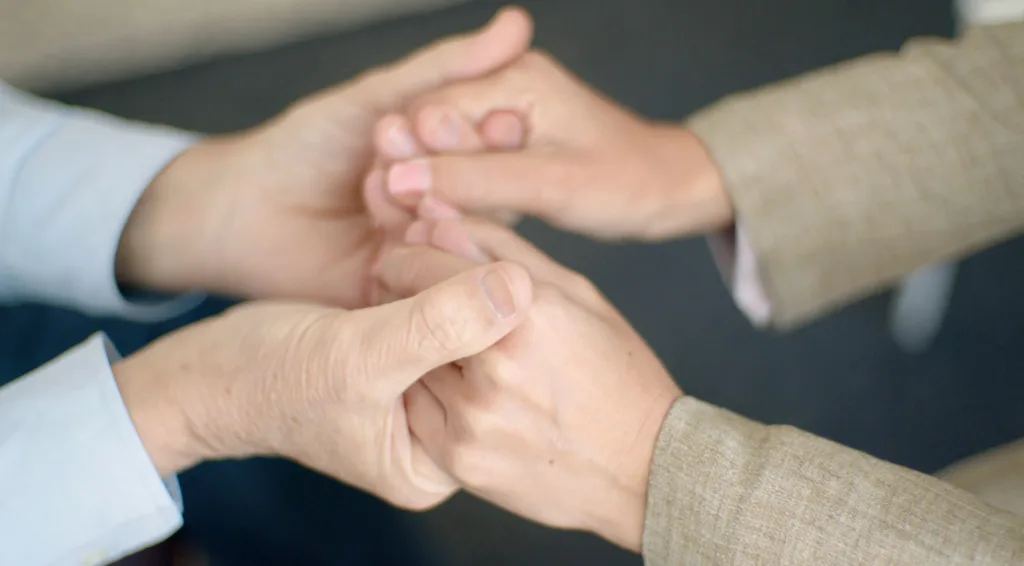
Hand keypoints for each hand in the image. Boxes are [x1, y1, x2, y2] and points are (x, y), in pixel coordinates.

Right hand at [112, 260, 531, 509]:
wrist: (212, 367)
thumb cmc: (271, 379)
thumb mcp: (359, 355)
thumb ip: (438, 326)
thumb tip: (520, 290)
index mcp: (442, 458)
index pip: (503, 382)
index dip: (501, 310)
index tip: (477, 252)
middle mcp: (446, 424)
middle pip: (495, 344)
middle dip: (476, 277)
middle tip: (442, 227)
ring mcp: (431, 383)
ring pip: (474, 311)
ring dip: (455, 257)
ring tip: (425, 224)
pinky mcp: (415, 346)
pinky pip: (447, 296)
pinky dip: (436, 256)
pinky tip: (419, 225)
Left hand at [114, 7, 533, 307]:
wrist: (241, 210)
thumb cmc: (304, 147)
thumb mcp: (376, 101)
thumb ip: (443, 70)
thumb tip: (516, 23)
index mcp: (454, 161)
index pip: (500, 149)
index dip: (499, 136)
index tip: (502, 121)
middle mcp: (452, 208)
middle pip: (490, 195)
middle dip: (462, 168)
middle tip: (428, 144)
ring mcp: (433, 253)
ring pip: (464, 235)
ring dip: (434, 206)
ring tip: (388, 184)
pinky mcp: (408, 296)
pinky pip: (434, 280)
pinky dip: (419, 252)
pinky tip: (394, 233)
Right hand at [375, 51, 731, 240]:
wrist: (670, 191)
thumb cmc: (628, 182)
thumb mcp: (551, 186)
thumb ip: (475, 180)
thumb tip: (403, 179)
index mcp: (516, 77)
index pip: (434, 113)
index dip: (410, 158)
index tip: (392, 200)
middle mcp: (504, 86)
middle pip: (432, 130)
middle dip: (415, 174)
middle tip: (399, 218)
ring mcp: (504, 114)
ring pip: (444, 152)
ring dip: (431, 189)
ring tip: (415, 227)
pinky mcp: (507, 144)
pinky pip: (465, 168)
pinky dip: (455, 195)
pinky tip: (443, 223)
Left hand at [375, 218, 682, 548]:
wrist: (643, 469)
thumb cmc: (617, 373)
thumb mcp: (575, 294)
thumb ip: (501, 249)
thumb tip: (435, 218)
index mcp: (527, 312)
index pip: (424, 263)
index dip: (407, 255)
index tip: (406, 258)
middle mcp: (495, 366)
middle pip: (407, 313)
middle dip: (405, 299)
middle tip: (419, 300)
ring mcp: (474, 419)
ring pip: (407, 364)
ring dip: (414, 350)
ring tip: (448, 350)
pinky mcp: (460, 460)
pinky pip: (415, 413)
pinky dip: (425, 396)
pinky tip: (461, 393)